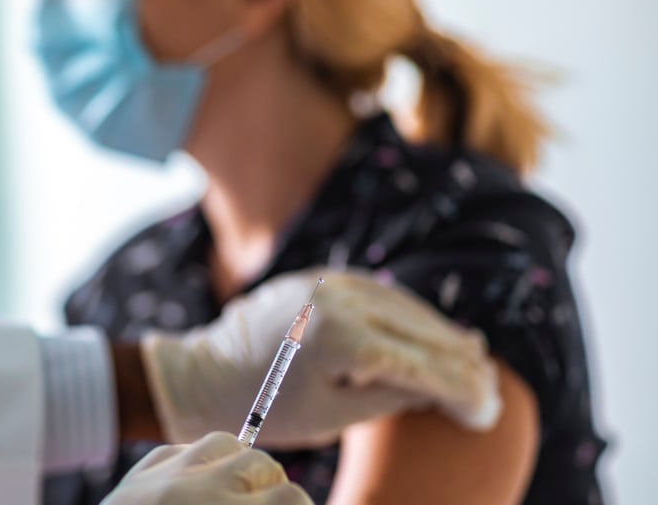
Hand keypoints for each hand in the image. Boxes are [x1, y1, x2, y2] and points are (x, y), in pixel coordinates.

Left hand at [101, 432, 310, 504]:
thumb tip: (290, 502)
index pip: (290, 496)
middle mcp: (197, 490)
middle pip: (261, 462)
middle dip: (270, 486)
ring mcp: (163, 476)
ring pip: (222, 442)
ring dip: (236, 465)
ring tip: (234, 492)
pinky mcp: (137, 474)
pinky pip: (179, 450)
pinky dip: (194, 465)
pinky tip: (195, 488)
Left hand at [141, 270, 499, 447]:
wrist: (205, 374)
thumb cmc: (267, 407)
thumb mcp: (335, 415)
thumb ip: (392, 394)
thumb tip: (446, 385)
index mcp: (343, 341)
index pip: (423, 365)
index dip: (461, 391)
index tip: (487, 412)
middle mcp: (340, 301)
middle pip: (421, 330)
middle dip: (459, 362)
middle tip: (489, 388)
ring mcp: (328, 283)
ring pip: (404, 306)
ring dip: (440, 333)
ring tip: (473, 358)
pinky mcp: (319, 278)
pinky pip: (379, 292)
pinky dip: (408, 313)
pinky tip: (429, 330)